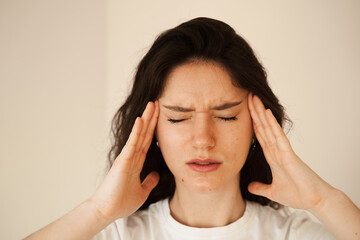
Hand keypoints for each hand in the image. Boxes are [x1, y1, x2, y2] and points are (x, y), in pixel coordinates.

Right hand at [89, 101, 159, 221]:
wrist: (108, 211)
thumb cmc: (121, 202)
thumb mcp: (142, 191)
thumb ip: (149, 181)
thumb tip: (157, 174)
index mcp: (137, 162)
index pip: (148, 141)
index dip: (154, 128)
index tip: (160, 115)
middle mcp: (132, 156)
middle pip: (145, 133)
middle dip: (152, 118)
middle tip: (157, 102)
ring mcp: (127, 157)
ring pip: (139, 134)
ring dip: (146, 119)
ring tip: (152, 104)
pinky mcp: (123, 161)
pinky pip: (132, 143)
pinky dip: (137, 131)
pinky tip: (141, 120)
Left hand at [247, 93, 333, 210]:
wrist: (314, 201)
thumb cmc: (297, 195)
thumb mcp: (272, 191)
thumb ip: (261, 187)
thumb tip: (249, 186)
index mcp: (272, 157)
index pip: (259, 135)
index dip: (251, 122)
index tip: (244, 110)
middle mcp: (276, 150)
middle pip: (262, 127)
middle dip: (254, 112)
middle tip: (247, 95)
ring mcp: (282, 150)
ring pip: (269, 128)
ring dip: (260, 113)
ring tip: (253, 98)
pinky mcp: (288, 154)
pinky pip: (278, 136)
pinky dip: (272, 124)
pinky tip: (266, 113)